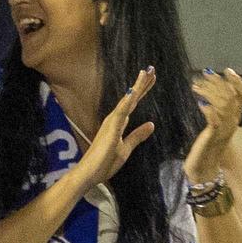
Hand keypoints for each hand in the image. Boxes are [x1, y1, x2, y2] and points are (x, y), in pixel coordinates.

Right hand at [77, 68, 156, 188]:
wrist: (89, 174)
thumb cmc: (105, 162)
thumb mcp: (126, 149)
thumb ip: (137, 136)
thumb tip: (151, 124)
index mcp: (118, 123)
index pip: (132, 103)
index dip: (142, 91)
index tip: (151, 78)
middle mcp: (114, 119)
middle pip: (131, 98)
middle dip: (142, 84)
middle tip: (152, 69)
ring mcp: (112, 123)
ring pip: (127, 101)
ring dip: (136, 87)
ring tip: (145, 73)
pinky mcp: (111, 129)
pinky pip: (121, 112)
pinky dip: (127, 101)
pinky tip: (134, 91)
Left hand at [184, 67, 241, 182]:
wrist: (205, 170)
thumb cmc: (208, 147)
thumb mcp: (215, 126)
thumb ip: (216, 111)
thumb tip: (209, 93)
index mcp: (233, 119)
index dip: (238, 82)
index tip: (227, 70)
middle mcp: (232, 123)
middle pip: (232, 97)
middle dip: (218, 83)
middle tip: (204, 74)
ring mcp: (223, 131)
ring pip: (224, 105)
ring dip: (210, 93)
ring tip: (196, 86)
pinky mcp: (213, 137)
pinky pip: (215, 121)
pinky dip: (209, 110)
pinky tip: (200, 103)